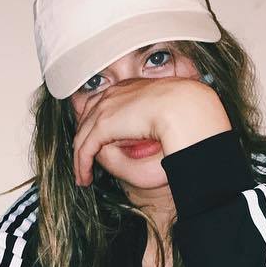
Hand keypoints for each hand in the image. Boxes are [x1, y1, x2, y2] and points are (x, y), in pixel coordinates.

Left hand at [72, 77, 228, 186]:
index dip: (96, 126)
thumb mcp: (164, 116)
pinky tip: (84, 178)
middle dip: (83, 142)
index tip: (99, 145)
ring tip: (83, 176)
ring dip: (80, 159)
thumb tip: (139, 134)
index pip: (103, 105)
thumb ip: (148, 122)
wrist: (185, 108)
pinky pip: (85, 148)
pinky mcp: (103, 124)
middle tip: (84, 163)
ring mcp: (106, 108)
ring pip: (83, 136)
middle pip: (87, 119)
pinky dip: (81, 165)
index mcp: (130, 88)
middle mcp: (114, 94)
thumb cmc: (185, 113)